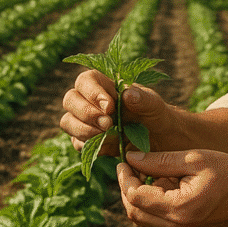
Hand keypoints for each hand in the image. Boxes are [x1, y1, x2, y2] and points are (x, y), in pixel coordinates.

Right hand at [60, 69, 176, 154]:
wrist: (159, 142)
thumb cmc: (156, 116)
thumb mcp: (155, 106)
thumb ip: (143, 99)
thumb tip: (127, 94)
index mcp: (104, 84)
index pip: (86, 80)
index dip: (92, 92)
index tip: (109, 107)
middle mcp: (90, 101)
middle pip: (70, 99)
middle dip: (86, 113)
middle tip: (108, 124)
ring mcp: (85, 121)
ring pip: (68, 121)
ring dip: (84, 130)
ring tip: (108, 135)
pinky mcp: (86, 141)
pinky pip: (76, 143)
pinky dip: (88, 146)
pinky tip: (107, 146)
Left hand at [116, 149, 227, 226]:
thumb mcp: (195, 159)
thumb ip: (160, 160)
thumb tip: (132, 158)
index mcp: (180, 209)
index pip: (135, 197)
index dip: (124, 178)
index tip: (124, 160)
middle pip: (135, 214)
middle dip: (128, 189)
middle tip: (131, 166)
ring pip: (145, 222)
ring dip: (141, 199)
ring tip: (151, 174)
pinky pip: (159, 226)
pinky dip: (154, 207)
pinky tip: (166, 186)